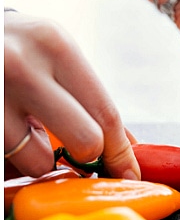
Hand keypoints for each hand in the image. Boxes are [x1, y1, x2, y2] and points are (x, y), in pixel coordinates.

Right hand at [4, 11, 139, 178]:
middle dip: (85, 154)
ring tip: (24, 129)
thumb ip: (88, 98)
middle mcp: (22, 65)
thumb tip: (128, 149)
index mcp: (56, 46)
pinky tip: (6, 128)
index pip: (105, 112)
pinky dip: (11, 156)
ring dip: (38, 158)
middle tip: (73, 149)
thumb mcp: (53, 56)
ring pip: (39, 161)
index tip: (128, 172)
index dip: (121, 151)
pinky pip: (6, 160)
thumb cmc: (15, 49)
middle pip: (85, 140)